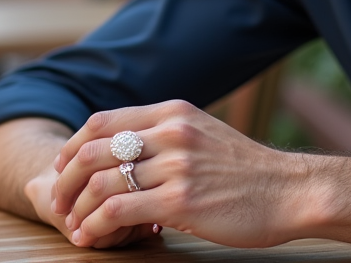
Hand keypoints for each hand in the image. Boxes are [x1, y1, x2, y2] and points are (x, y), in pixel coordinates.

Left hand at [51, 100, 312, 249]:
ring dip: (78, 208)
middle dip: (66, 180)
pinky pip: (119, 211)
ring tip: (75, 227)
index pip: (103, 121)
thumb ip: (168, 134)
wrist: (291, 191)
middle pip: (94, 149)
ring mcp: (176, 166)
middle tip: (60, 203)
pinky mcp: (180, 201)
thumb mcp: (205, 134)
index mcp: (173, 113)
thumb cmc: (248, 171)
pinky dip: (97, 225)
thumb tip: (128, 146)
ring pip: (102, 182)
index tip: (63, 168)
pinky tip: (93, 237)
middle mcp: (171, 132)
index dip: (73, 146)